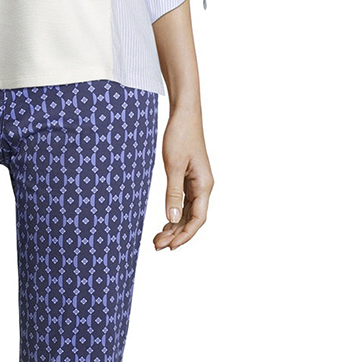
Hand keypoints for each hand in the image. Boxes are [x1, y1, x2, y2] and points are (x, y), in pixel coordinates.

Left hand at [153, 105, 212, 251]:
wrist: (184, 114)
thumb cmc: (180, 135)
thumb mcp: (173, 165)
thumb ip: (173, 193)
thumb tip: (172, 218)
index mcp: (204, 185)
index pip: (198, 218)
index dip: (185, 235)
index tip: (170, 246)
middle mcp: (203, 187)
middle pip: (193, 219)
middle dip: (176, 234)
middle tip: (156, 245)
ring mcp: (197, 183)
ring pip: (188, 213)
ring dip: (174, 227)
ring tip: (157, 239)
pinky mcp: (189, 179)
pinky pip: (184, 203)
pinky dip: (175, 215)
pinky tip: (165, 223)